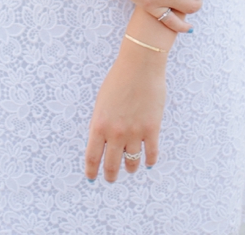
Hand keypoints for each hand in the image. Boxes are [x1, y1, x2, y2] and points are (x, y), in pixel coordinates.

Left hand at [84, 32, 167, 182]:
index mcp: (99, 126)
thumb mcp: (102, 103)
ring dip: (131, 168)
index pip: (92, 157)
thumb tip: (104, 142)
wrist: (140, 65)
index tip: (92, 177)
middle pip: (111, 164)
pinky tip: (148, 162)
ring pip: (132, 161)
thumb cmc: (119, 80)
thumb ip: (102, 124)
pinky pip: (151, 152)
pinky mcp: (152, 128)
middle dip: (111, 175)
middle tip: (111, 178)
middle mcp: (115, 133)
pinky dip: (149, 160)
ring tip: (131, 170)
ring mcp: (135, 132)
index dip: (92, 171)